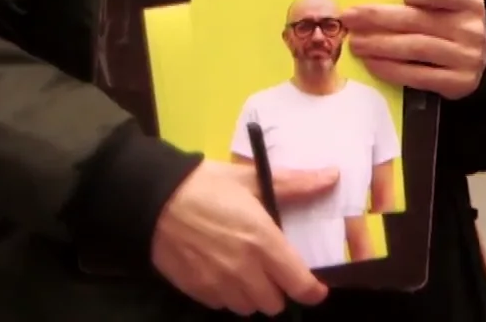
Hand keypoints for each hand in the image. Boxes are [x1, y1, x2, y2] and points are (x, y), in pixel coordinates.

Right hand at [151, 160, 331, 315]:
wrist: (153, 199)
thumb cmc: (206, 185)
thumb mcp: (252, 178)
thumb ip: (295, 184)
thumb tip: (332, 177)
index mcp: (264, 242)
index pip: (299, 284)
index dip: (313, 290)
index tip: (316, 286)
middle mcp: (244, 270)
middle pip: (274, 304)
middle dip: (281, 290)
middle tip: (277, 271)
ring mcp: (218, 284)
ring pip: (248, 308)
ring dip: (255, 295)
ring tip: (250, 272)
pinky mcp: (196, 290)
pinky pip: (222, 304)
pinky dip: (229, 295)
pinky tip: (225, 273)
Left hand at [345, 0, 485, 98]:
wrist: (483, 62)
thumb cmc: (453, 26)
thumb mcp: (450, 4)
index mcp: (469, 2)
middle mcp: (470, 29)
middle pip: (419, 20)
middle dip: (379, 18)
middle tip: (351, 18)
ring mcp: (465, 57)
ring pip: (415, 48)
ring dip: (380, 45)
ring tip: (357, 43)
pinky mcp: (456, 82)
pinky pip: (417, 76)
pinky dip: (391, 69)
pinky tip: (373, 63)